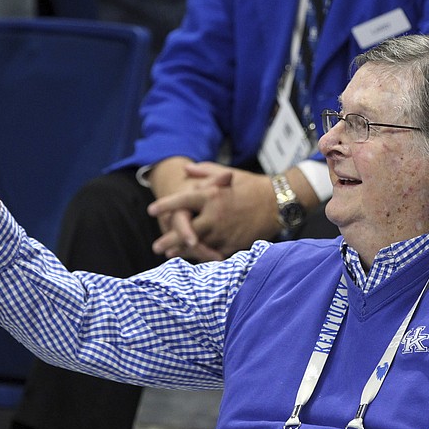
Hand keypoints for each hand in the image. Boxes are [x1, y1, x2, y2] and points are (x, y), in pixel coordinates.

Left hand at [147, 162, 278, 260]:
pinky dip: (202, 256)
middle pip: (185, 230)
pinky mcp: (233, 244)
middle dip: (169, 239)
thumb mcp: (227, 174)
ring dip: (182, 252)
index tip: (151, 210)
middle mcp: (215, 215)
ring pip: (197, 246)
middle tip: (156, 246)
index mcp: (212, 195)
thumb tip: (185, 169)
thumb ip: (204, 172)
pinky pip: (213, 253)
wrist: (278, 203)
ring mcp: (224, 232)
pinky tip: (193, 259)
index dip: (165, 206)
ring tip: (170, 255)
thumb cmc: (251, 186)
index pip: (182, 200)